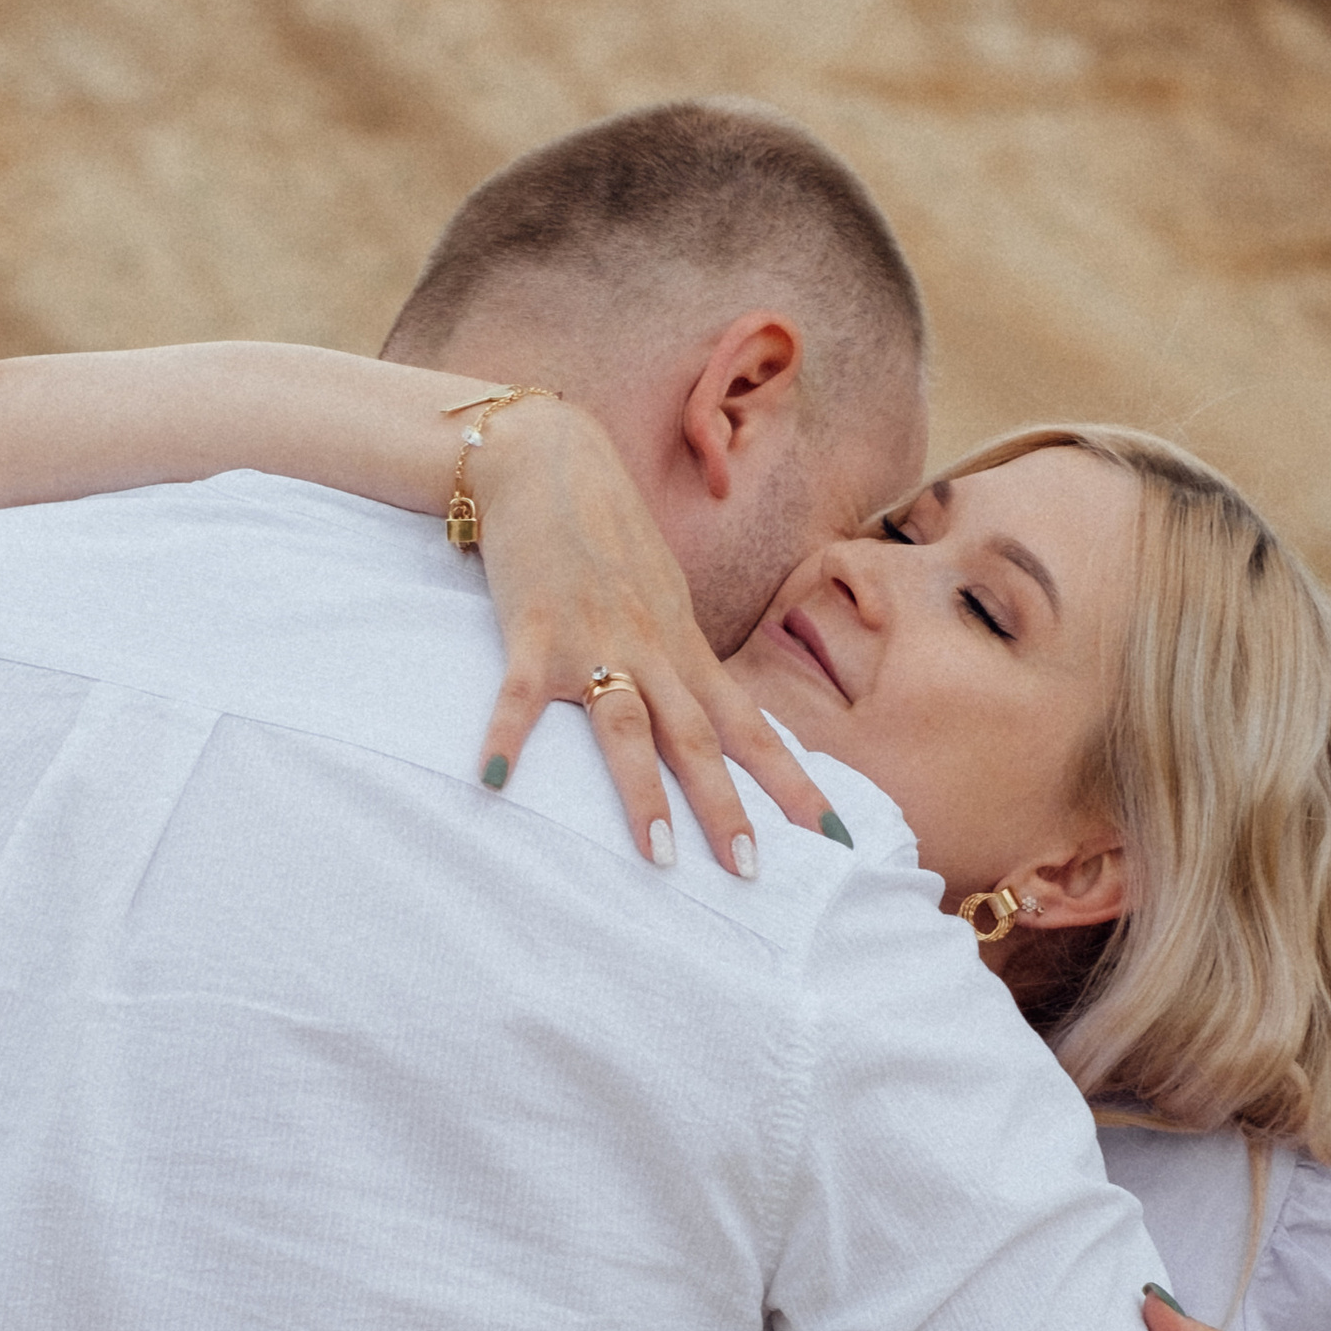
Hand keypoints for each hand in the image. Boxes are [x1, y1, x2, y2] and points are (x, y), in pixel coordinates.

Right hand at [466, 401, 839, 870]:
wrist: (550, 457)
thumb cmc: (605, 534)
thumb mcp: (663, 596)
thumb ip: (683, 658)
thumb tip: (713, 718)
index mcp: (685, 646)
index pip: (751, 725)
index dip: (794, 782)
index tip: (836, 837)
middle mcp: (652, 648)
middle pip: (700, 739)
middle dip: (728, 808)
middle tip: (753, 872)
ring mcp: (593, 639)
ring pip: (628, 725)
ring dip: (643, 792)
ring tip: (660, 857)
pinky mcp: (533, 629)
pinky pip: (522, 694)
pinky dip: (507, 737)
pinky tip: (495, 782)